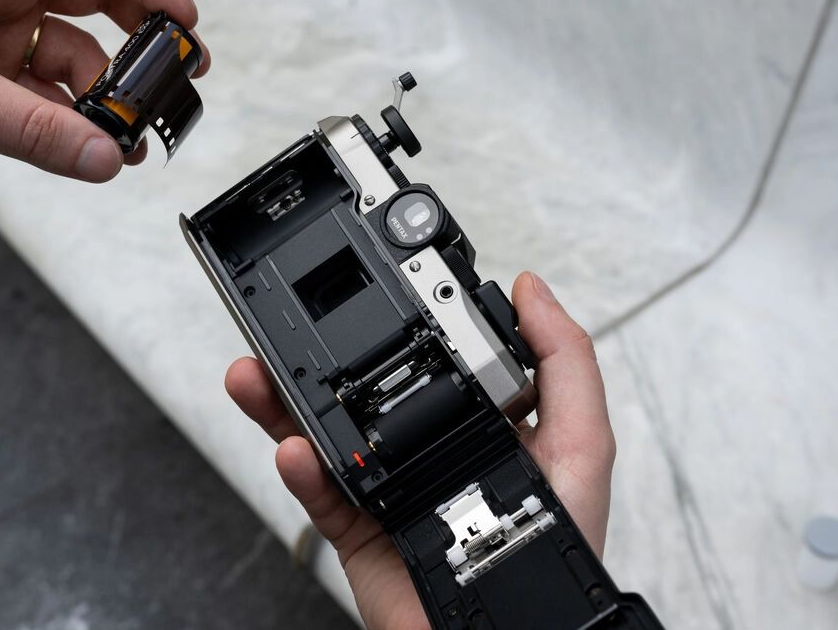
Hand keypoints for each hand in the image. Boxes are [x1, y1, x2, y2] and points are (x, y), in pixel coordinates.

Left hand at [0, 0, 208, 181]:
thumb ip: (34, 131)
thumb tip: (104, 157)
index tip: (182, 22)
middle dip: (140, 39)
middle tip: (175, 75)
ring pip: (75, 49)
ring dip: (107, 93)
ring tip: (128, 132)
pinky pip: (46, 90)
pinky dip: (71, 119)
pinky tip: (89, 145)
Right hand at [225, 272, 616, 629]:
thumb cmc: (555, 549)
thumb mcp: (580, 445)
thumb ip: (565, 364)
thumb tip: (535, 291)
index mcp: (473, 421)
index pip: (426, 358)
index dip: (395, 323)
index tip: (366, 289)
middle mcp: (424, 448)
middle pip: (358, 390)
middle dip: (316, 358)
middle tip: (284, 329)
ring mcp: (387, 487)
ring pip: (325, 435)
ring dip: (284, 404)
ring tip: (256, 373)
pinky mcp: (360, 529)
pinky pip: (321, 494)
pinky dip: (301, 472)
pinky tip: (292, 449)